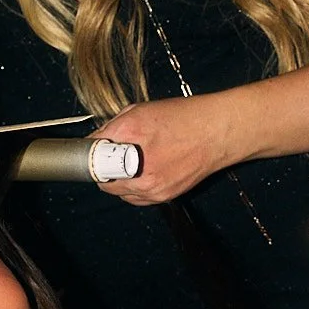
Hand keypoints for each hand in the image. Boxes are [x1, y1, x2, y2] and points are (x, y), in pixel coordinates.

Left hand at [89, 93, 234, 203]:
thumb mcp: (141, 110)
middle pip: (101, 177)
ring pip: (117, 192)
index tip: (91, 151)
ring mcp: (151, 185)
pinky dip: (134, 189)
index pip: (93, 150)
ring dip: (118, 181)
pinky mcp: (162, 196)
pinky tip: (144, 174)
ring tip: (132, 166)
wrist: (217, 133)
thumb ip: (114, 126)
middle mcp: (138, 163)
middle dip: (104, 168)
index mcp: (130, 133)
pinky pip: (135, 198)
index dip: (90, 151)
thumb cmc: (183, 118)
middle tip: (112, 159)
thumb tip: (97, 141)